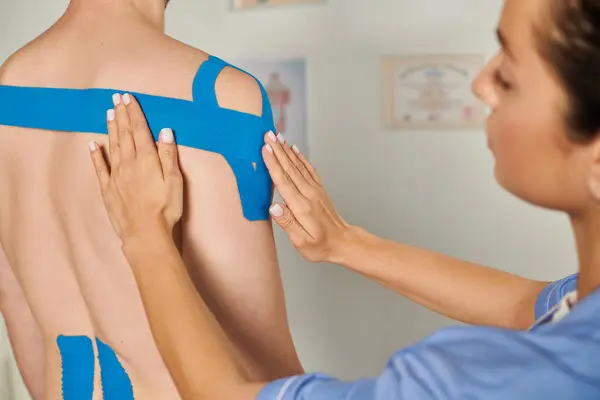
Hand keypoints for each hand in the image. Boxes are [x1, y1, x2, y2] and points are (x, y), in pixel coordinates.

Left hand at [89, 93, 182, 240]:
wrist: (146, 233)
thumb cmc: (166, 208)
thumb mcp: (175, 181)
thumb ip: (169, 155)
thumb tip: (164, 131)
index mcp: (147, 159)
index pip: (140, 130)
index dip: (134, 113)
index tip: (129, 98)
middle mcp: (129, 163)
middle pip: (124, 134)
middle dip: (122, 115)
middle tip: (117, 98)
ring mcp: (116, 175)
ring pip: (113, 146)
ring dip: (111, 128)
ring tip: (109, 113)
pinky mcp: (108, 189)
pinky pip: (100, 167)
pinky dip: (96, 154)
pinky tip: (93, 144)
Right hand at [262, 131, 350, 262]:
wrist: (343, 242)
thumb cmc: (321, 246)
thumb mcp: (302, 242)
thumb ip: (288, 223)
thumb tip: (274, 207)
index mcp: (302, 207)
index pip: (284, 181)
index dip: (273, 164)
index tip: (264, 149)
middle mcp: (309, 194)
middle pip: (290, 168)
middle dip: (277, 150)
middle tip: (267, 134)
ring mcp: (315, 190)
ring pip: (298, 165)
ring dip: (286, 150)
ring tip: (277, 136)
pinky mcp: (319, 190)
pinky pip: (308, 169)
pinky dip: (300, 157)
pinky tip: (294, 149)